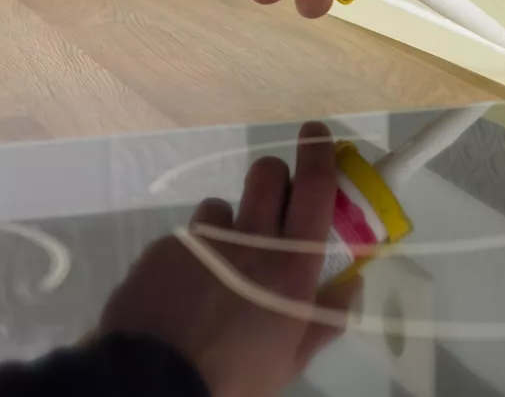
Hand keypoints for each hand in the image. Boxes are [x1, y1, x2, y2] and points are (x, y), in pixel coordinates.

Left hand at [99, 122, 360, 396]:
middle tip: (274, 201)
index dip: (318, 153)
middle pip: (266, 174)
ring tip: (218, 266)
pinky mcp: (163, 250)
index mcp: (289, 267)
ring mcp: (202, 241)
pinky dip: (190, 257)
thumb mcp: (288, 361)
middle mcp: (249, 241)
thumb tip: (350, 288)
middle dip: (274, 175)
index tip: (317, 133)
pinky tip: (182, 294)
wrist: (154, 384)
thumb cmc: (233, 376)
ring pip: (220, 206)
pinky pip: (184, 240)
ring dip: (227, 224)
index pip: (314, 190)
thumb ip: (322, 321)